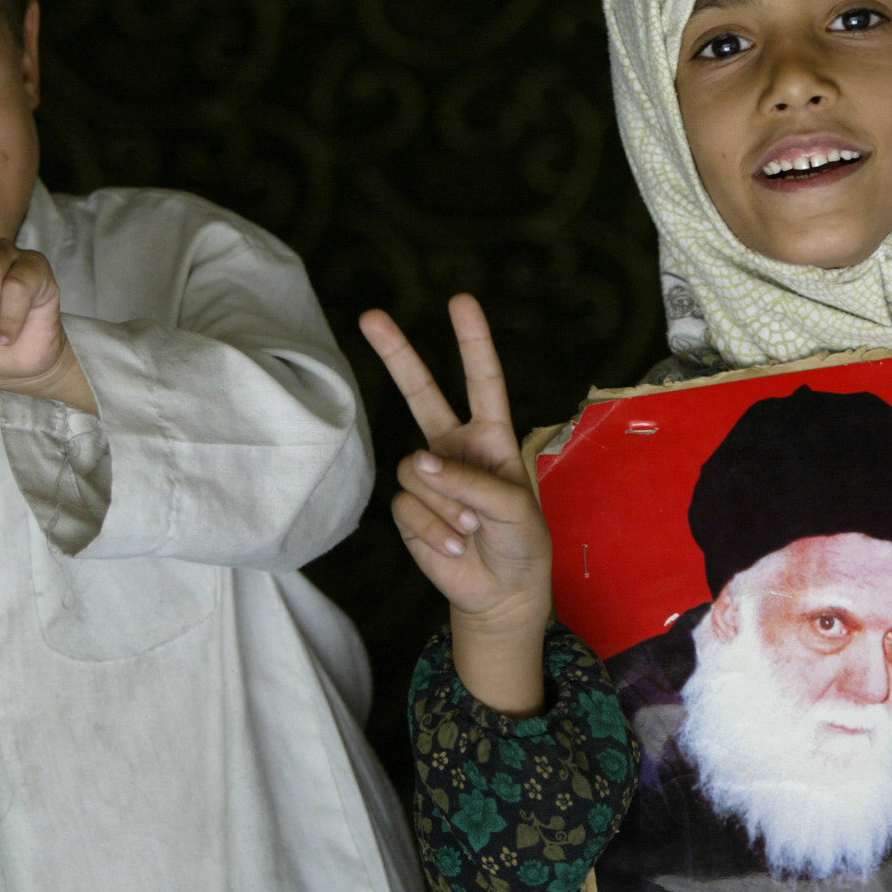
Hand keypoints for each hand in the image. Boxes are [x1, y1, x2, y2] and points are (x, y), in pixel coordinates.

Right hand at [360, 296, 551, 712]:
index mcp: (491, 436)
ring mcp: (428, 477)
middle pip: (421, 393)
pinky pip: (409, 508)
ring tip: (471, 528)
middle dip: (397, 354)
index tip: (460, 301)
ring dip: (446, 505)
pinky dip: (434, 529)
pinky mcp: (409, 509)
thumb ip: (471, 481)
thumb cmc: (521, 542)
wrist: (502, 590)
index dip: (472, 342)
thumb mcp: (513, 508)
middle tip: (371, 316)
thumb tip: (420, 463)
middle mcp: (455, 447)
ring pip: (416, 471)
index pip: (483, 381)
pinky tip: (454, 544)